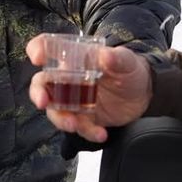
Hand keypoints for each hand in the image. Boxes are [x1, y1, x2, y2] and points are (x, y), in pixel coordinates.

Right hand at [26, 35, 152, 142]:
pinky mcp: (83, 118)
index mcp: (74, 58)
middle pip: (42, 84)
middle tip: (42, 102)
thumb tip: (106, 55)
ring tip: (74, 124)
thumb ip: (117, 58)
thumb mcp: (127, 61)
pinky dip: (87, 132)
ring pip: (55, 110)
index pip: (47, 47)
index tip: (37, 58)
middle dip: (38, 93)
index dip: (37, 49)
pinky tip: (101, 134)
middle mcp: (68, 79)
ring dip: (61, 119)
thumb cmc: (130, 70)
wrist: (144, 94)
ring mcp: (73, 100)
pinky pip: (79, 127)